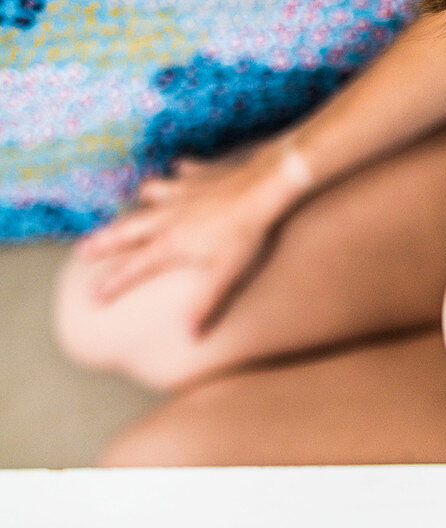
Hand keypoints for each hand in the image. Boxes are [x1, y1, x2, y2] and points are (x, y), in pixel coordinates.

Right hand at [80, 139, 310, 333]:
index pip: (134, 268)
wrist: (261, 190)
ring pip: (150, 194)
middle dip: (104, 240)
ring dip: (141, 202)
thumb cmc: (243, 237)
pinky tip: (179, 173)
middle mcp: (167, 217)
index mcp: (171, 244)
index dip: (112, 284)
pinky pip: (181, 173)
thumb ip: (204, 306)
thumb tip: (189, 336)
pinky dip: (177, 175)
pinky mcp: (198, 175)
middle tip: (83, 249)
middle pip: (128, 229)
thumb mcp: (224, 276)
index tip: (93, 297)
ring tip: (135, 205)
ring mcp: (180, 193)